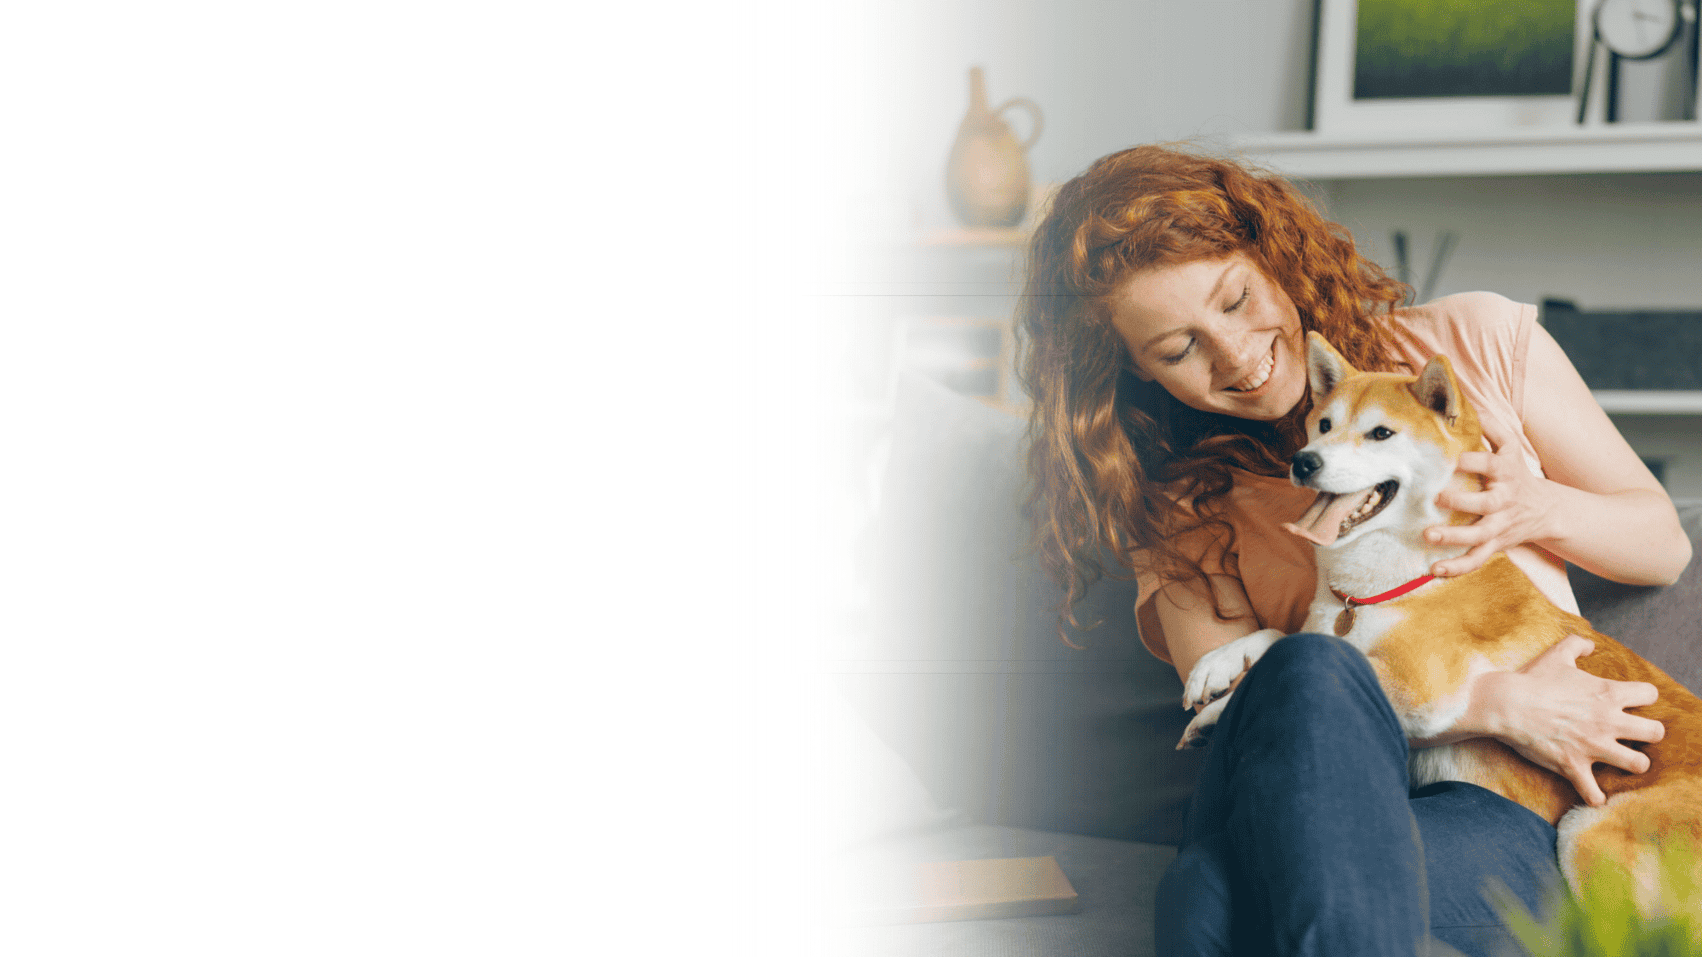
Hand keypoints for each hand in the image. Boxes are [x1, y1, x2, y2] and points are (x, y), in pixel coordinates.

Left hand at [1426, 419, 1558, 576]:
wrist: (1547, 510)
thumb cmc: (1516, 473)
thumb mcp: (1509, 446)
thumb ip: (1489, 425)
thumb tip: (1465, 401)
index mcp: (1505, 473)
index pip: (1490, 464)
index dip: (1473, 461)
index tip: (1453, 458)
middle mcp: (1502, 502)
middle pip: (1485, 505)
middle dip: (1462, 502)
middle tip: (1437, 497)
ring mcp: (1498, 527)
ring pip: (1478, 537)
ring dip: (1454, 539)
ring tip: (1429, 537)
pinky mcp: (1494, 545)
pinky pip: (1476, 560)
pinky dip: (1456, 568)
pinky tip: (1434, 570)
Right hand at [1483, 635, 1663, 805]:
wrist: (1505, 704)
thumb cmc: (1531, 679)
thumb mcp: (1556, 655)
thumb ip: (1578, 645)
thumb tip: (1590, 644)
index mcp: (1608, 693)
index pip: (1650, 694)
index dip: (1643, 697)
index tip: (1632, 701)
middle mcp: (1608, 721)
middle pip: (1655, 733)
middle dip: (1648, 734)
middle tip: (1633, 734)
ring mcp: (1593, 746)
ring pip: (1638, 764)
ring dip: (1632, 764)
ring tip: (1622, 761)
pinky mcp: (1574, 765)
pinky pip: (1594, 792)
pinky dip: (1595, 795)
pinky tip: (1593, 793)